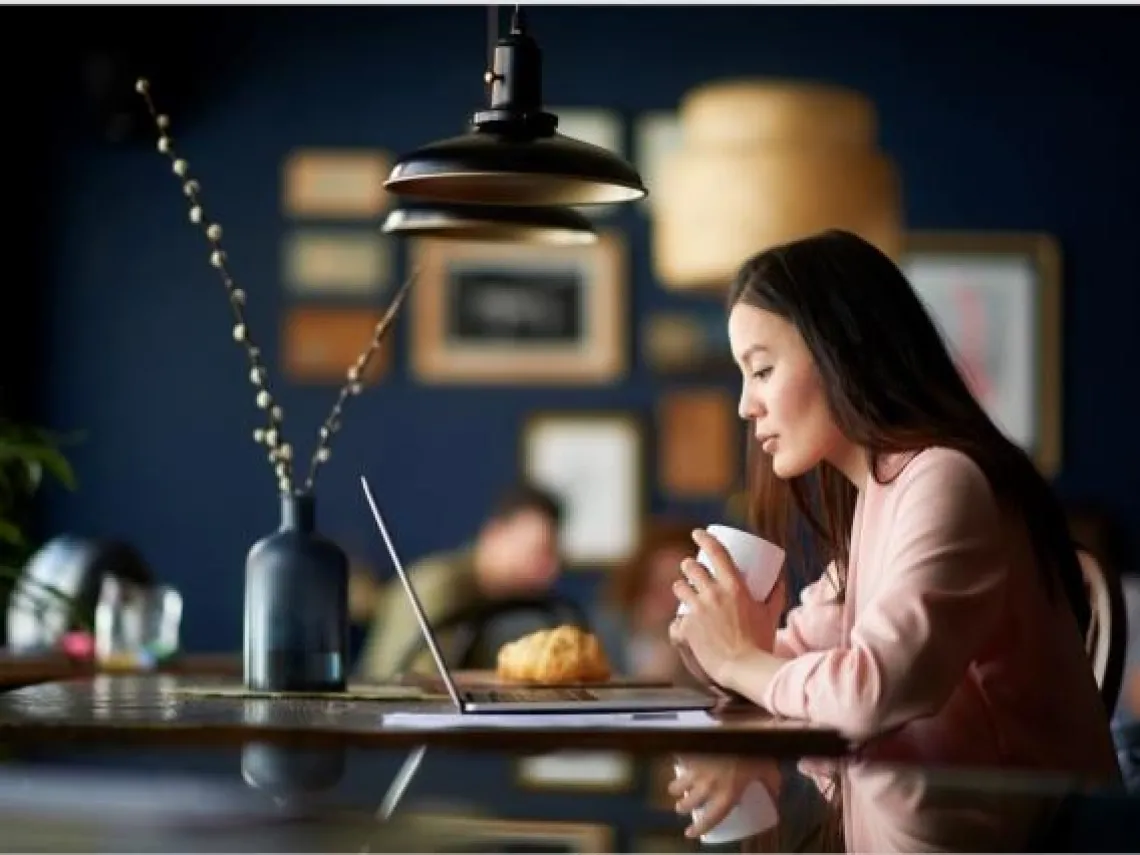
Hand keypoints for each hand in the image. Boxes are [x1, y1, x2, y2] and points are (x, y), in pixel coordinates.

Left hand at [669, 529, 786, 687]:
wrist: (745, 668)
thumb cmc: (761, 642)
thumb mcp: (770, 614)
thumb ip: (776, 595)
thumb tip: (779, 578)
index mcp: (734, 586)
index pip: (716, 552)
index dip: (704, 538)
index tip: (698, 533)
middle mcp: (713, 593)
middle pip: (692, 567)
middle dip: (689, 565)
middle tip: (690, 568)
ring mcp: (698, 610)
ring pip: (679, 588)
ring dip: (681, 587)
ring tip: (683, 591)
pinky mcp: (687, 627)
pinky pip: (676, 620)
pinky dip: (679, 623)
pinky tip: (681, 626)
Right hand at [669, 755, 780, 837]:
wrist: (740, 726)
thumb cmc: (757, 750)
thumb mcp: (770, 771)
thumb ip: (771, 785)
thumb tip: (775, 796)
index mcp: (727, 794)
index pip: (710, 819)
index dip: (699, 828)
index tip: (690, 833)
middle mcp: (708, 785)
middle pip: (688, 803)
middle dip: (682, 806)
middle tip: (681, 806)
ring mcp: (697, 769)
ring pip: (678, 784)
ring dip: (676, 788)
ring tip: (676, 788)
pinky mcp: (691, 753)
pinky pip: (678, 761)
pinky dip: (677, 763)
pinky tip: (678, 762)